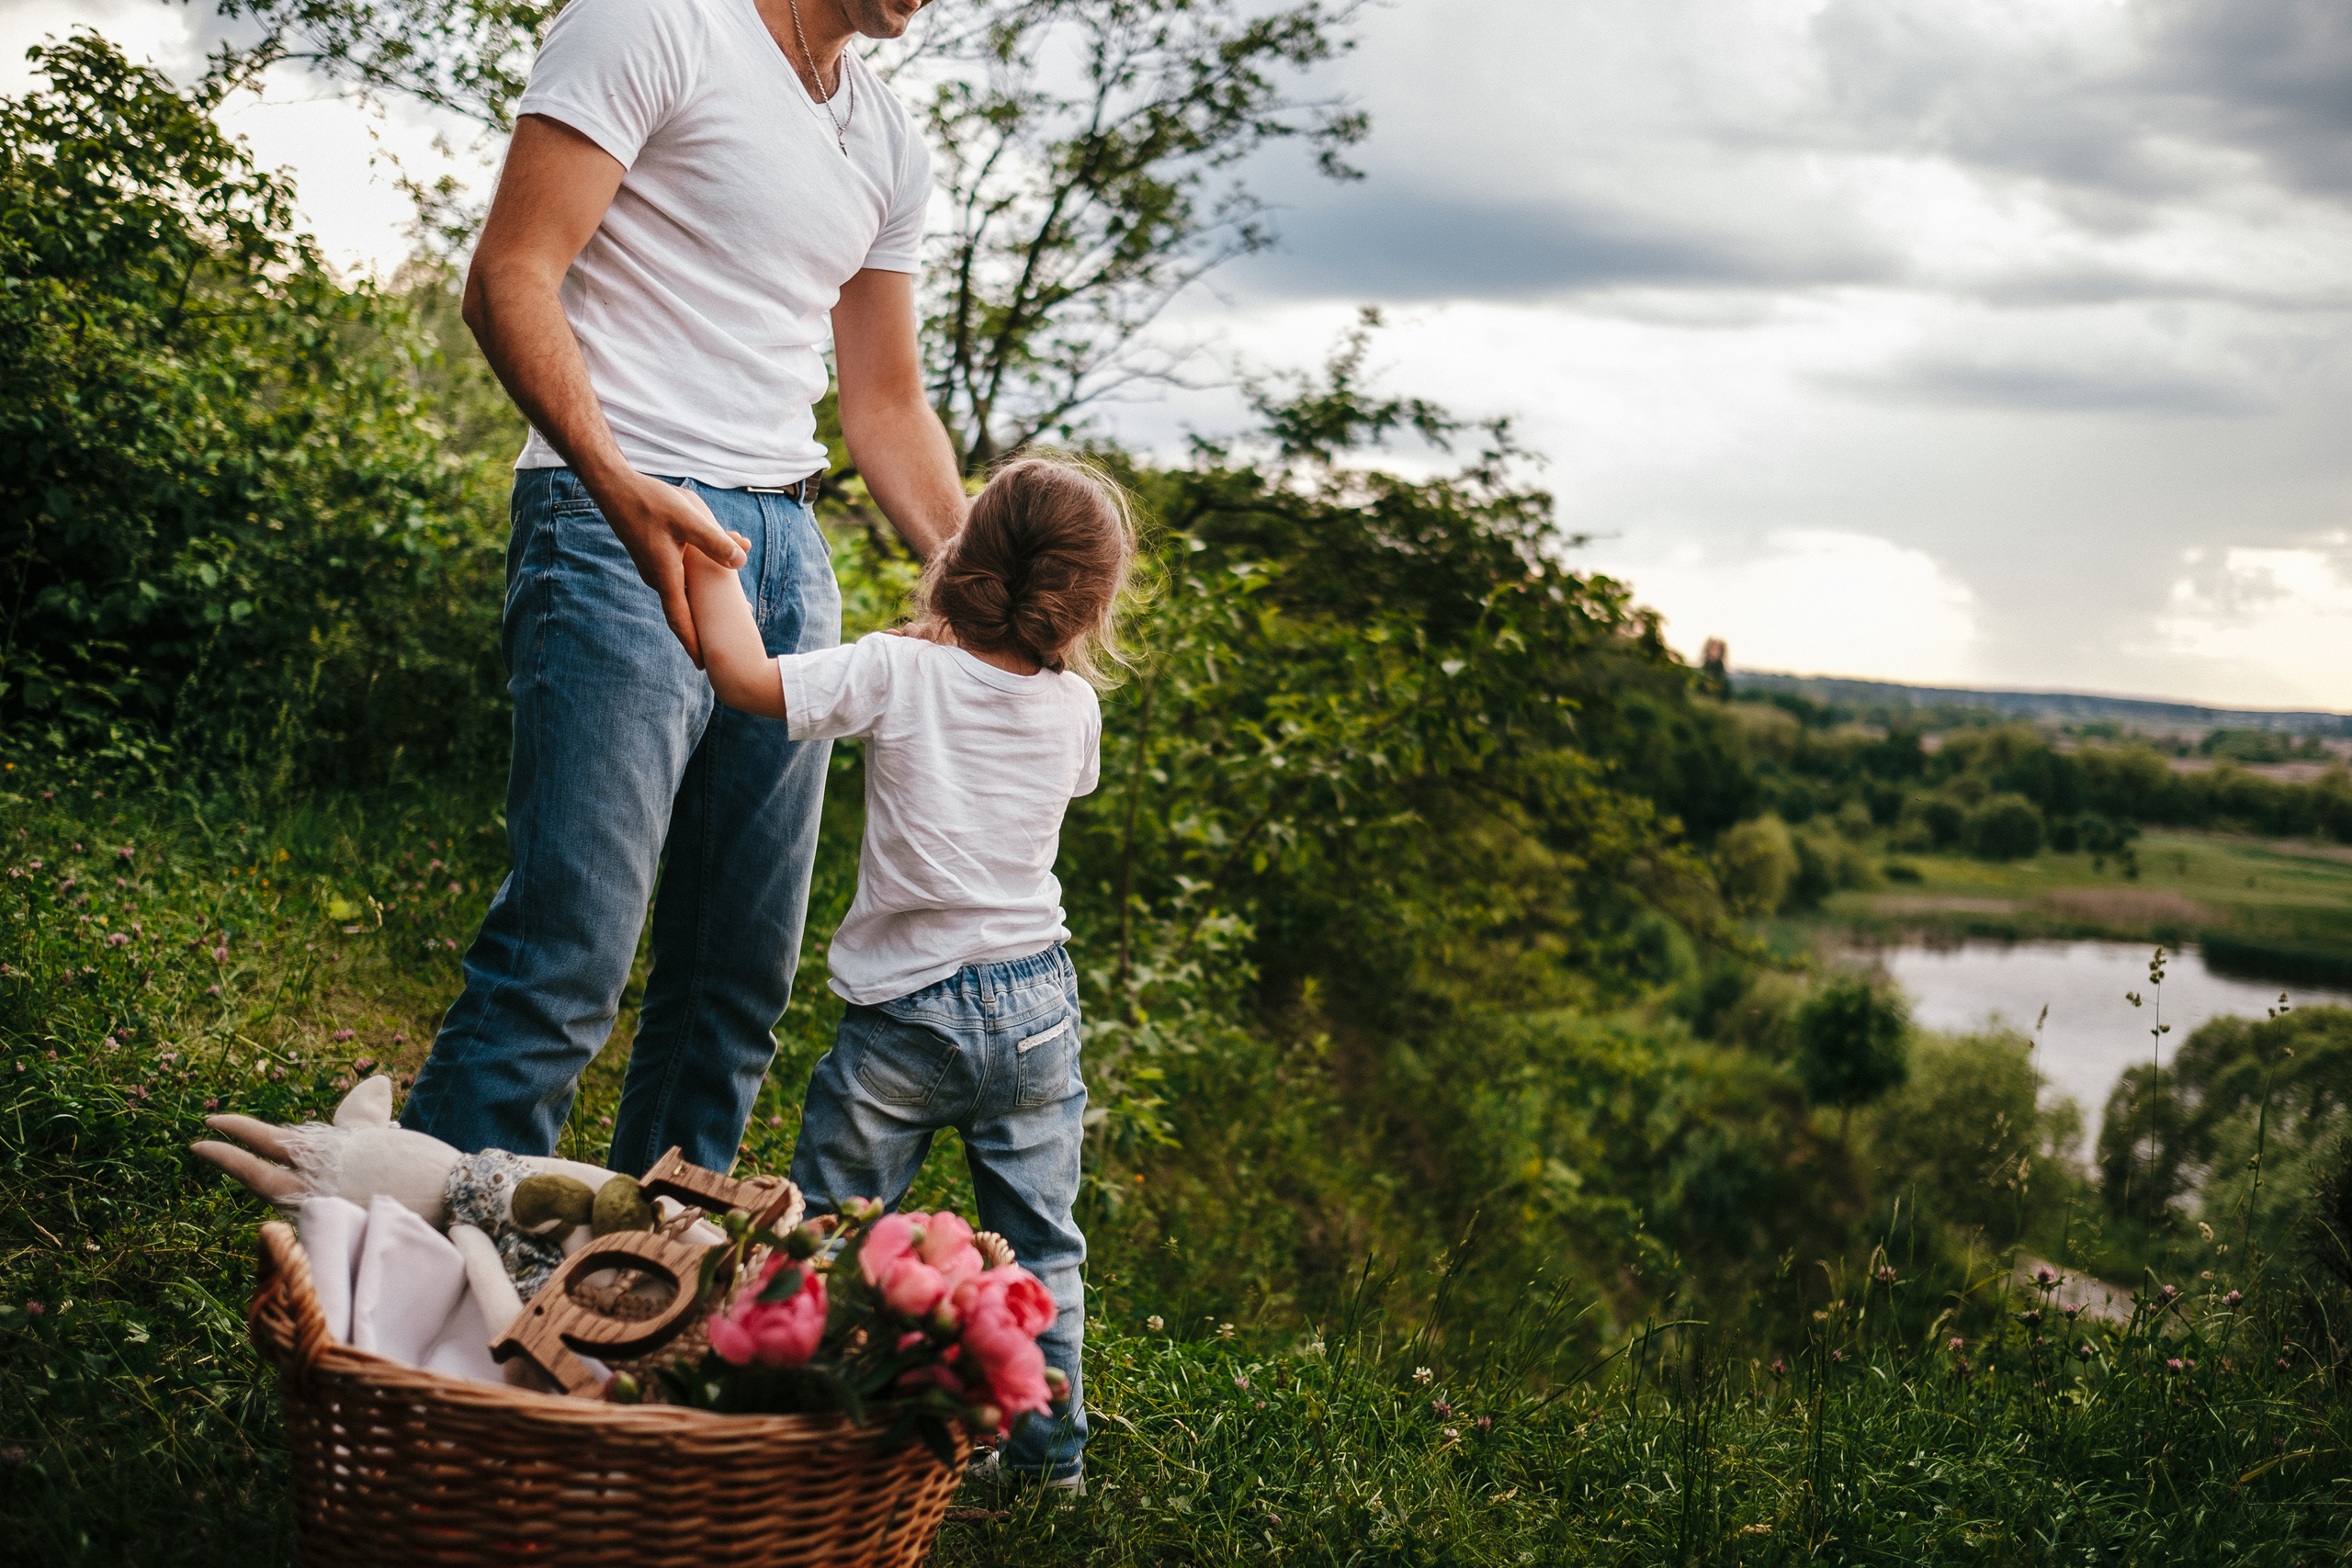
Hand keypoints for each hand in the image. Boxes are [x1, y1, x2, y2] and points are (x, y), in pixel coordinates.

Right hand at [596, 476, 745, 666]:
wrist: (614, 486)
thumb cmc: (650, 501)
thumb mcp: (689, 520)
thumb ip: (715, 542)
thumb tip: (741, 561)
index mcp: (665, 576)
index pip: (680, 620)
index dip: (692, 643)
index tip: (703, 664)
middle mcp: (657, 577)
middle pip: (685, 609)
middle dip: (705, 624)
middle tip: (726, 638)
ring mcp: (653, 566)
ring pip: (685, 589)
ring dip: (704, 598)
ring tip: (730, 604)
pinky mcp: (653, 553)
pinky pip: (680, 575)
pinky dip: (698, 579)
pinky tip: (714, 564)